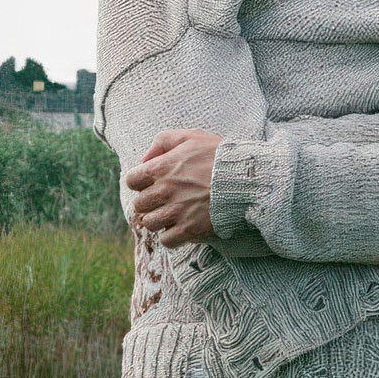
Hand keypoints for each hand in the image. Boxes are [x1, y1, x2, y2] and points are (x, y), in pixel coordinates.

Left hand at [125, 130, 221, 245]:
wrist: (246, 178)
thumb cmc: (219, 155)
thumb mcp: (191, 136)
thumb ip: (162, 142)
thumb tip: (144, 159)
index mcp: (161, 168)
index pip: (132, 180)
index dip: (141, 182)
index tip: (152, 184)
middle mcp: (164, 191)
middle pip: (139, 205)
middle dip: (149, 203)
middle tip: (165, 200)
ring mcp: (176, 212)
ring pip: (150, 223)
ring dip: (158, 220)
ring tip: (172, 216)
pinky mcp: (189, 229)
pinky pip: (167, 240)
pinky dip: (171, 237)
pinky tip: (181, 228)